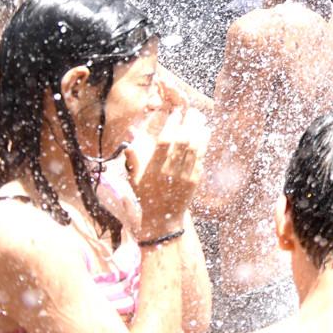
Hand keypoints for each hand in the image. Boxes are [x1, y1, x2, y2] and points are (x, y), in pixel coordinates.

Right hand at [127, 104, 208, 235]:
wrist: (160, 221)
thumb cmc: (143, 198)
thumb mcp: (133, 180)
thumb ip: (133, 160)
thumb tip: (128, 141)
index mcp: (153, 170)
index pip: (164, 142)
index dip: (171, 124)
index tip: (174, 112)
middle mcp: (170, 171)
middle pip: (184, 141)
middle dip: (189, 123)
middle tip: (190, 111)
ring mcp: (185, 175)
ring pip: (196, 147)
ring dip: (199, 130)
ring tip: (199, 118)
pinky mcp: (195, 179)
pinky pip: (202, 157)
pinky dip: (204, 142)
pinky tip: (204, 132)